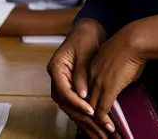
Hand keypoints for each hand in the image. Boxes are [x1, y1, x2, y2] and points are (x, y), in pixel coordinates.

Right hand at [48, 19, 108, 138]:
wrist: (88, 29)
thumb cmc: (86, 36)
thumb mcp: (85, 51)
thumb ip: (82, 72)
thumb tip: (82, 94)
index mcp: (56, 68)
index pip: (64, 91)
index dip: (77, 102)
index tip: (92, 110)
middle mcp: (57, 79)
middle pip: (66, 104)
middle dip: (84, 118)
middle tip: (101, 130)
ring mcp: (63, 84)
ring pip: (71, 108)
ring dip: (86, 122)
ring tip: (101, 134)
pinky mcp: (71, 88)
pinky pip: (76, 105)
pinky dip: (86, 116)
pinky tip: (96, 127)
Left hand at [88, 22, 146, 133]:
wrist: (133, 40)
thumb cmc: (129, 44)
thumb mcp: (115, 55)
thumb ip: (112, 68)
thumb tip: (120, 77)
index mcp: (93, 65)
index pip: (85, 88)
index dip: (88, 100)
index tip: (92, 108)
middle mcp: (92, 75)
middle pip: (85, 100)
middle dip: (88, 114)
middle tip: (93, 125)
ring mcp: (99, 82)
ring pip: (92, 107)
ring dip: (96, 121)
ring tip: (100, 130)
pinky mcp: (108, 88)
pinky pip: (102, 109)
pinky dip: (104, 120)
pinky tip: (107, 126)